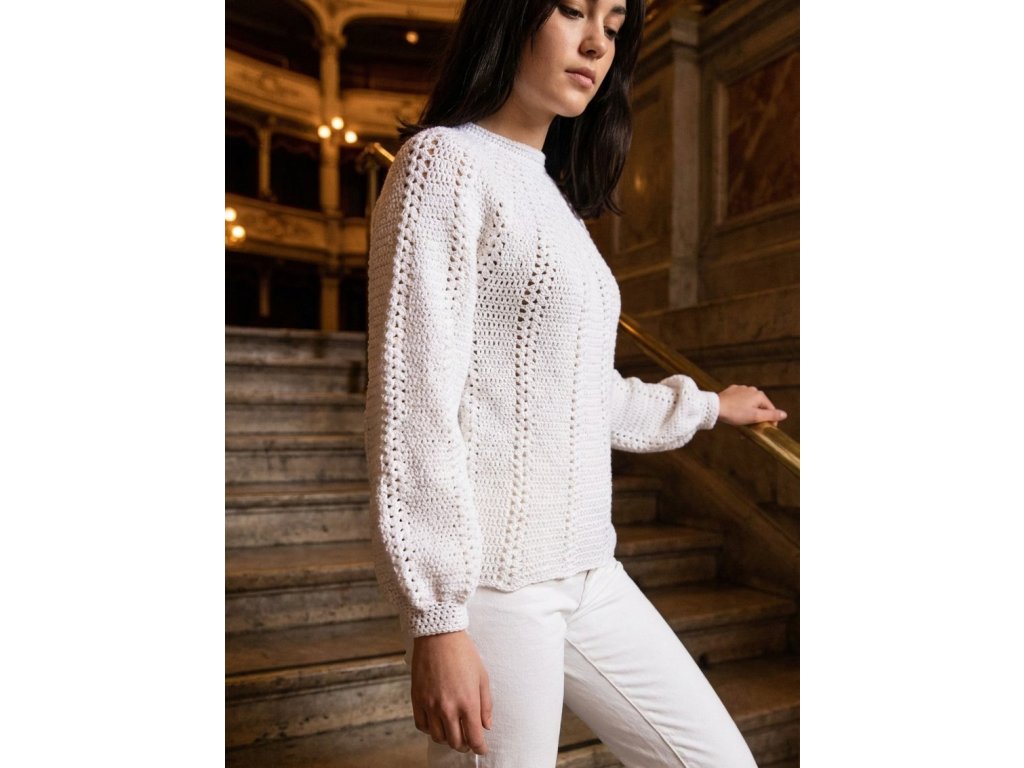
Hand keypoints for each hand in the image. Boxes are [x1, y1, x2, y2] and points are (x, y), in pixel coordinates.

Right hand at [411, 630, 492, 755]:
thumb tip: (486, 726)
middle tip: (468, 741)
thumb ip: (486, 705)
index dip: (480, 748)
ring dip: (447, 739)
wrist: (439, 636)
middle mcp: (448, 708)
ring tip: (453, 732)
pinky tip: (437, 723)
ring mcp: (430, 705)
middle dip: (465, 745)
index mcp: (468, 702)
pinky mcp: (417, 699)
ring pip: (438, 737)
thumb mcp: (482, 677)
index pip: (474, 738)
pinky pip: (422, 725)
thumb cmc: (464, 654)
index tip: (481, 748)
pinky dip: (430, 729)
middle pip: (456, 742)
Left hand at [717, 384, 786, 426]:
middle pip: (760, 406)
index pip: (771, 409)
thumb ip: (771, 415)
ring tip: (742, 423)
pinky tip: (735, 415)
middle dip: (757, 418)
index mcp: (759, 395)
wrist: (714, 407)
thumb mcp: (755, 416)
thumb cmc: (735, 413)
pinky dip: (740, 408)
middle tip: (752, 429)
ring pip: (749, 404)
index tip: (765, 430)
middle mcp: (752, 389)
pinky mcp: (731, 391)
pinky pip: (739, 401)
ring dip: (748, 414)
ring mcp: (741, 389)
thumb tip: (784, 414)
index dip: (770, 421)